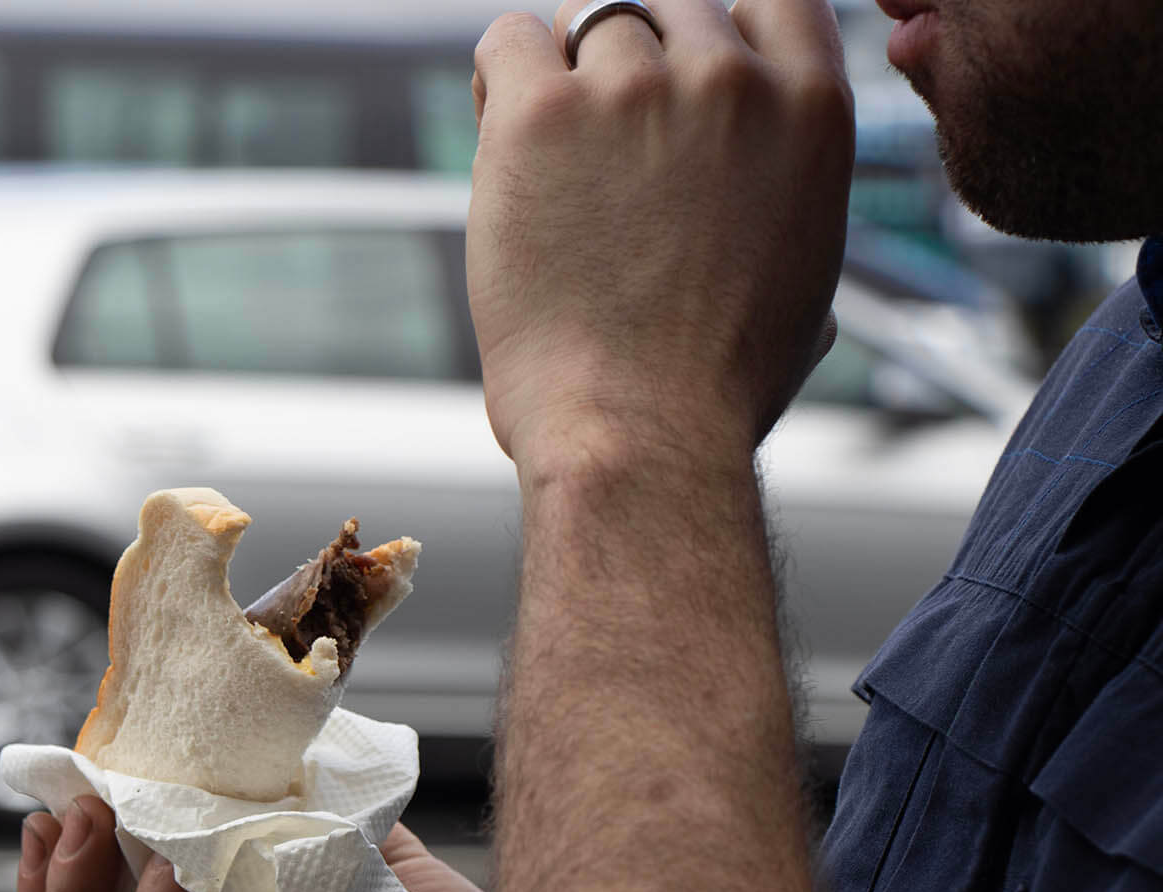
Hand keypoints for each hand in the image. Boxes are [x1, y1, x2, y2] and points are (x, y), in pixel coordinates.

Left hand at [467, 0, 853, 468]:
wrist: (638, 430)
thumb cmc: (715, 387)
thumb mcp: (807, 290)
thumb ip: (793, 213)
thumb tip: (779, 214)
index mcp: (812, 110)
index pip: (766, 1)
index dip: (712, 40)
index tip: (680, 93)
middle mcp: (730, 80)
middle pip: (669, 7)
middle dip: (635, 64)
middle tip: (604, 152)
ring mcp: (635, 87)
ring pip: (587, 18)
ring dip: (564, 77)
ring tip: (552, 165)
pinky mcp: (542, 113)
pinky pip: (506, 41)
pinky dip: (498, 79)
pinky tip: (505, 142)